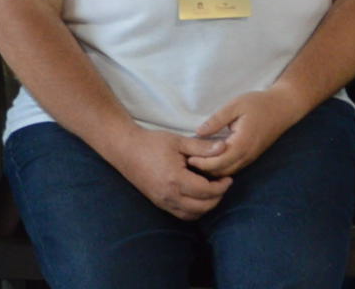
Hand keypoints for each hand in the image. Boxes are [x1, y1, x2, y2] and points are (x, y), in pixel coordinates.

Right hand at [116, 126, 233, 221]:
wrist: (126, 150)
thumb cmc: (152, 143)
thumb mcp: (179, 141)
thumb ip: (202, 147)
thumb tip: (224, 148)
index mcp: (176, 180)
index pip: (207, 191)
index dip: (221, 186)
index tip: (228, 178)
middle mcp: (169, 196)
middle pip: (202, 207)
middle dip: (217, 197)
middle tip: (223, 184)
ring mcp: (163, 202)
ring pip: (192, 215)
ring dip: (206, 206)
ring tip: (213, 191)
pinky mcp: (159, 203)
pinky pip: (181, 214)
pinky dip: (194, 210)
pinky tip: (198, 197)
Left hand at [186, 87, 303, 177]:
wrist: (284, 108)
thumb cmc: (259, 103)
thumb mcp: (236, 105)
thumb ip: (217, 119)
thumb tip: (198, 132)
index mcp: (241, 144)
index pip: (217, 162)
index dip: (201, 163)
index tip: (187, 157)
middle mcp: (246, 155)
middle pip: (221, 172)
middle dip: (204, 170)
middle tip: (186, 162)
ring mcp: (250, 158)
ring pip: (227, 173)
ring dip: (212, 171)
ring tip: (196, 162)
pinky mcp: (251, 157)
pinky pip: (233, 168)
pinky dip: (221, 168)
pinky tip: (210, 161)